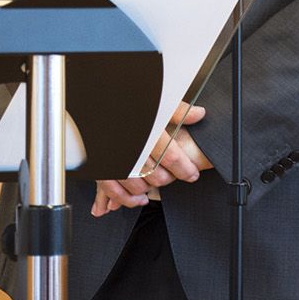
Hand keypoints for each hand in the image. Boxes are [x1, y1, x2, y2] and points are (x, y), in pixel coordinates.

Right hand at [92, 103, 212, 215]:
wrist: (99, 103)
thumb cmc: (128, 101)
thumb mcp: (155, 102)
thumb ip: (176, 110)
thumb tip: (198, 115)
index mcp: (145, 129)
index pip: (170, 156)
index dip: (184, 169)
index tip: (192, 174)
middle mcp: (129, 145)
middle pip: (154, 174)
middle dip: (167, 179)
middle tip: (173, 177)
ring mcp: (113, 157)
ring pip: (136, 184)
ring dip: (149, 189)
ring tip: (157, 185)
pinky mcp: (100, 165)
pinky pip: (113, 189)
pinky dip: (127, 198)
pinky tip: (139, 198)